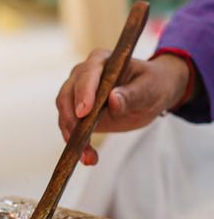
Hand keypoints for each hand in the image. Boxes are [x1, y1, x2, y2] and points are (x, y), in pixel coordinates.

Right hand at [56, 49, 191, 165]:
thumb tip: (113, 100)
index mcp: (100, 61)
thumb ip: (132, 94)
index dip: (83, 93)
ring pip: (65, 115)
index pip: (86, 75)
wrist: (151, 94)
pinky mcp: (78, 113)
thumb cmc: (153, 84)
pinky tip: (89, 157)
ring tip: (87, 156)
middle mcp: (83, 75)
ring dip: (72, 136)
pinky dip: (77, 144)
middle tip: (80, 140)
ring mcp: (77, 94)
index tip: (83, 112)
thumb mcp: (150, 87)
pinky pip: (71, 128)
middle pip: (67, 96)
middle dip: (71, 120)